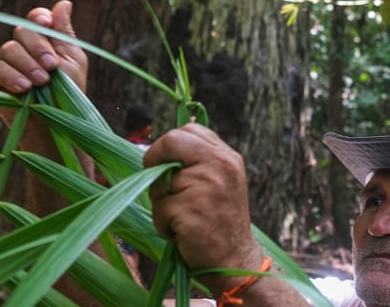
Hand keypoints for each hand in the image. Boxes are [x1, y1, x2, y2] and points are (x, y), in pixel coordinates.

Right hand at [0, 0, 87, 93]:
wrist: (57, 124)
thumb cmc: (69, 94)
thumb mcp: (73, 61)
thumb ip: (64, 33)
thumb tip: (64, 3)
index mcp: (44, 41)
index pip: (35, 18)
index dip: (39, 18)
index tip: (47, 24)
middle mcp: (24, 49)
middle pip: (22, 31)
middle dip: (38, 47)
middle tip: (52, 66)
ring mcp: (8, 64)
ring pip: (9, 49)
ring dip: (27, 64)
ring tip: (41, 81)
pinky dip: (11, 76)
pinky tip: (24, 87)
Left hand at [143, 124, 262, 291]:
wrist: (234, 261)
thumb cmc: (219, 222)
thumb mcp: (220, 182)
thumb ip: (199, 161)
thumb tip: (164, 146)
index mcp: (226, 156)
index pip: (190, 130)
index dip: (170, 145)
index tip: (168, 164)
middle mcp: (220, 165)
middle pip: (171, 141)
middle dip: (154, 159)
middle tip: (161, 184)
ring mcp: (206, 186)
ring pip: (160, 181)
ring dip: (162, 202)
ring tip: (182, 217)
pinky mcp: (191, 210)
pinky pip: (159, 208)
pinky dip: (163, 224)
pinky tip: (182, 232)